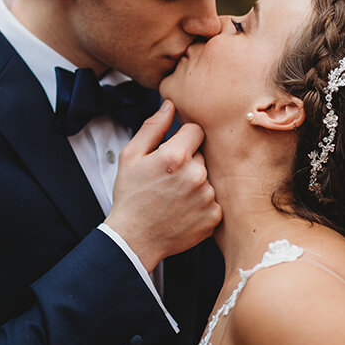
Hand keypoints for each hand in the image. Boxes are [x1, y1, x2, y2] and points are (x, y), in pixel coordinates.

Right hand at [105, 100, 221, 271]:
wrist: (134, 238)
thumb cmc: (130, 196)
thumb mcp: (131, 156)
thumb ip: (153, 127)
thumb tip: (170, 105)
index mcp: (176, 156)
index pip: (196, 130)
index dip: (183, 139)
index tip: (171, 153)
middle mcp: (196, 176)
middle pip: (202, 155)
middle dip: (189, 162)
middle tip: (168, 179)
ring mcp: (207, 198)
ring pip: (208, 178)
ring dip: (196, 183)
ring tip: (174, 196)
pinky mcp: (214, 217)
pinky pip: (214, 199)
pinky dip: (202, 203)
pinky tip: (183, 210)